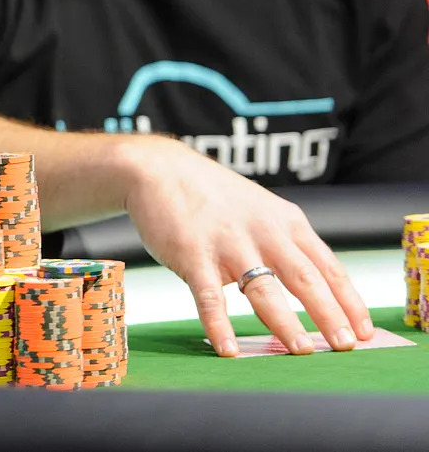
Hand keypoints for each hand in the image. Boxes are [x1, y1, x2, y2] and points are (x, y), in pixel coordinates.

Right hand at [119, 135, 371, 356]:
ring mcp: (228, 244)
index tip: (363, 331)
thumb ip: (286, 243)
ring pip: (264, 289)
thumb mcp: (261, 210)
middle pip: (306, 279)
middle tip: (344, 346)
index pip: (328, 266)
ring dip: (286, 324)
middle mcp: (263, 232)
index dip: (348, 301)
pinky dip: (219, 325)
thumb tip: (317, 288)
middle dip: (329, 316)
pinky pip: (210, 296)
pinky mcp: (192, 254)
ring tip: (301, 351)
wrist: (159, 169)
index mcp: (285, 222)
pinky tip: (226, 348)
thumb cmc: (213, 197)